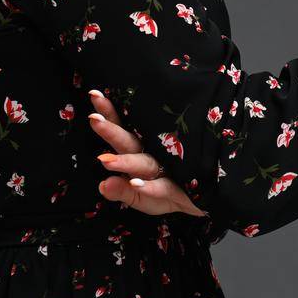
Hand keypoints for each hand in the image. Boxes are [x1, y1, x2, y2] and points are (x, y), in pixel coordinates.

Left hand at [86, 89, 207, 216]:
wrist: (204, 201)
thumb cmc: (167, 193)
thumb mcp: (140, 198)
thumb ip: (120, 192)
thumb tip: (102, 185)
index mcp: (139, 152)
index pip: (121, 130)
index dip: (108, 114)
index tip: (94, 95)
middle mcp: (151, 156)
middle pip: (129, 142)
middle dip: (112, 132)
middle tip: (94, 120)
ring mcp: (166, 170)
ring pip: (144, 163)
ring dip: (125, 162)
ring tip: (105, 161)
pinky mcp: (179, 189)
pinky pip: (162, 188)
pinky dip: (149, 187)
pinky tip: (135, 184)